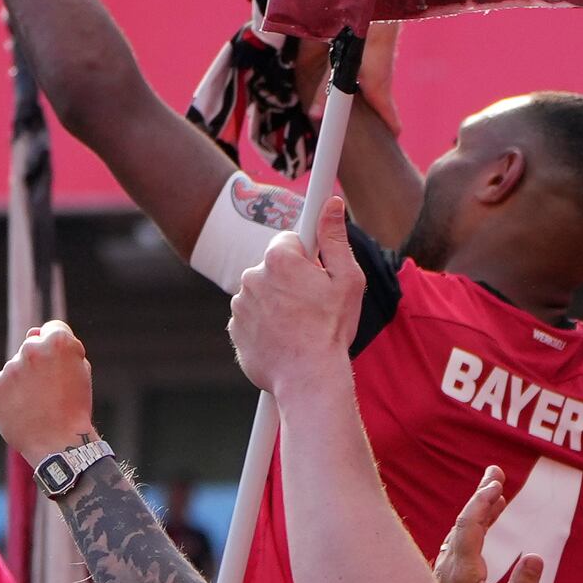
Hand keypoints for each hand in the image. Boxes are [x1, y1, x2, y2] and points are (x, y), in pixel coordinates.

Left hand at [0, 324, 97, 462]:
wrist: (60, 444)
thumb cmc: (75, 406)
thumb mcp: (81, 369)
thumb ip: (61, 346)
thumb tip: (31, 332)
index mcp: (57, 341)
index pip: (52, 329)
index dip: (59, 350)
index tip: (62, 368)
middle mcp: (30, 350)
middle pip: (31, 348)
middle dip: (38, 365)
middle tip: (50, 392)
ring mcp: (10, 369)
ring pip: (15, 369)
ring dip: (23, 382)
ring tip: (37, 406)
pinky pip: (1, 387)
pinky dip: (9, 398)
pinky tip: (23, 412)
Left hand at [229, 188, 355, 396]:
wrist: (308, 379)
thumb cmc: (332, 329)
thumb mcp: (347, 279)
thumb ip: (335, 238)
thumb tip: (330, 203)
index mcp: (279, 258)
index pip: (290, 239)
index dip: (307, 255)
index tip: (312, 266)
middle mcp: (252, 276)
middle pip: (274, 267)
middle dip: (291, 280)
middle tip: (313, 304)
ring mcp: (240, 304)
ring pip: (261, 292)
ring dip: (276, 302)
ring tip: (300, 325)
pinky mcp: (235, 328)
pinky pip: (251, 317)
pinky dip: (264, 324)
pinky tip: (284, 338)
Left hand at [434, 472, 544, 582]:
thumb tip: (536, 556)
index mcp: (462, 575)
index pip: (469, 527)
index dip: (482, 502)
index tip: (497, 484)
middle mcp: (447, 569)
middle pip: (462, 523)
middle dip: (481, 496)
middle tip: (497, 472)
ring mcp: (442, 574)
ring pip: (458, 533)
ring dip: (477, 511)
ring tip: (497, 493)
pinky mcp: (444, 581)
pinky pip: (456, 544)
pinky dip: (472, 527)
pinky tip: (483, 524)